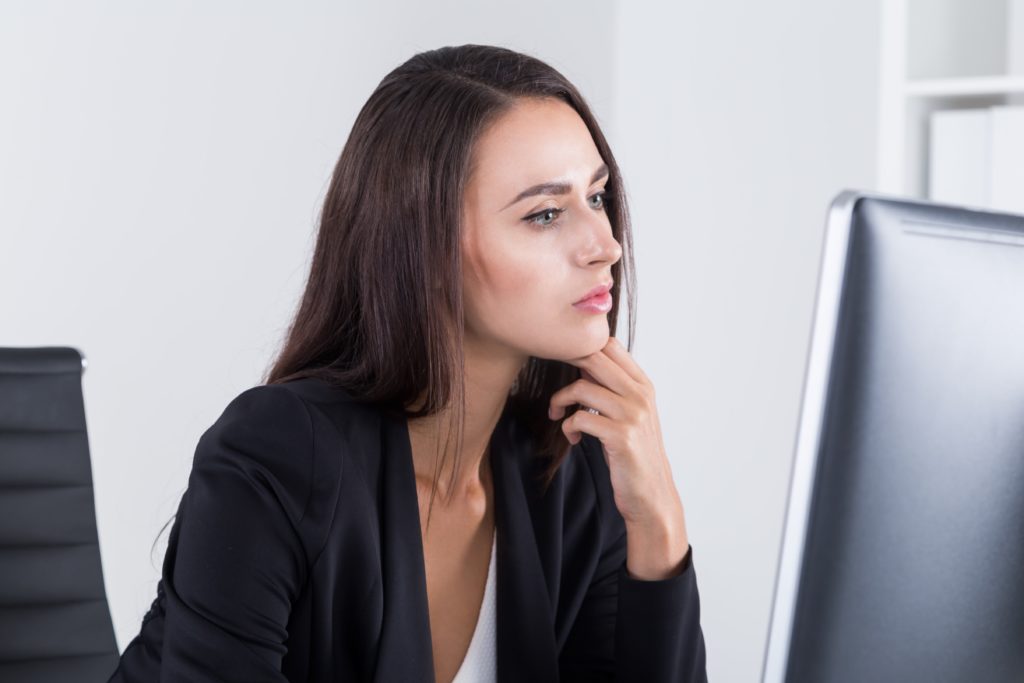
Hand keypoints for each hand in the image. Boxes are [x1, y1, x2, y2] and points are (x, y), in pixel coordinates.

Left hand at [548, 336, 689, 578]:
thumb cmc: (634, 454)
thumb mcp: (631, 415)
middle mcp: (641, 395)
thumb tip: (582, 361)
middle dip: (565, 369)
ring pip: (582, 387)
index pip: (610, 345)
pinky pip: (579, 418)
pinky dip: (568, 427)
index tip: (565, 368)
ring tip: (557, 415)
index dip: (581, 349)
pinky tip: (572, 438)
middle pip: (593, 358)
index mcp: (643, 385)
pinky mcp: (621, 436)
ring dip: (560, 401)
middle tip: (556, 386)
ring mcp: (633, 415)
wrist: (651, 495)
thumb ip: (613, 388)